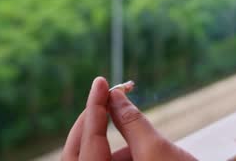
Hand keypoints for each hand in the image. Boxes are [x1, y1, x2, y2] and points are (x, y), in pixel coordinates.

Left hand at [62, 77, 196, 160]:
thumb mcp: (157, 149)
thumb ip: (131, 121)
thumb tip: (115, 96)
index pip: (88, 142)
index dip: (94, 107)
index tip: (102, 82)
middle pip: (78, 154)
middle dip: (93, 123)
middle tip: (107, 97)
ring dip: (111, 143)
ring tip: (139, 133)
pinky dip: (120, 157)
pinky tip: (140, 150)